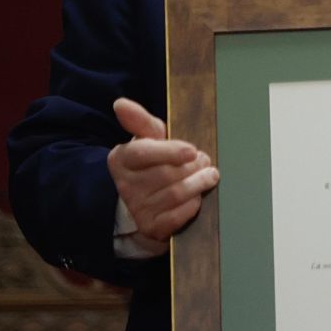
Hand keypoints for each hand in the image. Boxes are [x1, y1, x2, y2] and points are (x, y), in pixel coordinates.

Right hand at [106, 97, 218, 252]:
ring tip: (209, 175)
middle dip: (193, 167)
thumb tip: (120, 104)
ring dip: (198, 184)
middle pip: (167, 174)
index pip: (144, 153)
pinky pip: (178, 215)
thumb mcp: (146, 141)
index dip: (170, 151)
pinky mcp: (152, 227)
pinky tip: (198, 197)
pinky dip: (193, 205)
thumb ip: (140, 121)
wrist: (141, 205)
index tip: (191, 151)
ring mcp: (138, 208)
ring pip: (176, 194)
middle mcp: (126, 185)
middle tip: (206, 162)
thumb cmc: (149, 166)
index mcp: (122, 159)